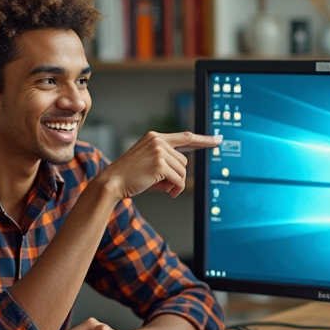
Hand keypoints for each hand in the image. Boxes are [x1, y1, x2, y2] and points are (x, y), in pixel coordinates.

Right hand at [96, 131, 221, 199]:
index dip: (204, 140)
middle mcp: (158, 140)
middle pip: (185, 161)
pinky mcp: (160, 164)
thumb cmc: (131, 176)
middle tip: (166, 184)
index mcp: (155, 137)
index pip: (185, 137)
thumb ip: (168, 163)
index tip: (217, 140)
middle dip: (178, 175)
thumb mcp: (150, 163)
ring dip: (176, 183)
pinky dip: (176, 189)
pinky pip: (179, 180)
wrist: (112, 182)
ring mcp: (159, 151)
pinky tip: (167, 192)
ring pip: (183, 171)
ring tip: (163, 187)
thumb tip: (185, 176)